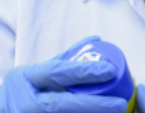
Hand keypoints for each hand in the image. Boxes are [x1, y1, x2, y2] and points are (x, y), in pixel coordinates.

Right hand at [0, 36, 127, 112]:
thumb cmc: (25, 90)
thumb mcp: (38, 72)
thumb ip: (66, 59)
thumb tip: (96, 40)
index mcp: (25, 77)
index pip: (57, 72)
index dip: (84, 71)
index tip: (110, 71)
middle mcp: (24, 101)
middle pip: (61, 104)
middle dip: (94, 104)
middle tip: (120, 104)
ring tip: (115, 112)